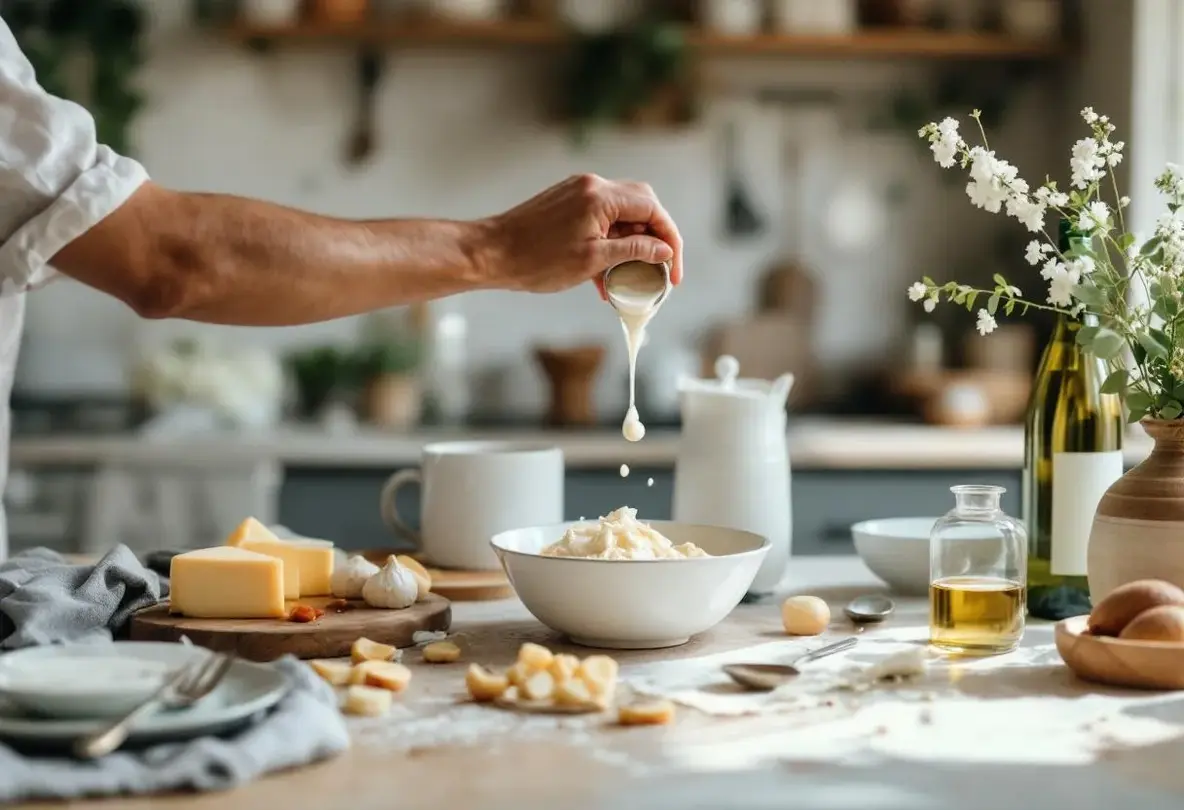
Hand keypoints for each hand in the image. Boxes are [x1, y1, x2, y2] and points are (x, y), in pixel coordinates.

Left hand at [480, 174, 683, 298]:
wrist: (490, 254)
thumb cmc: (536, 260)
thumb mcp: (593, 260)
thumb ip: (633, 250)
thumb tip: (663, 250)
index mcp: (600, 196)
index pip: (653, 209)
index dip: (670, 240)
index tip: (672, 270)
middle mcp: (592, 186)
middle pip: (642, 205)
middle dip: (656, 238)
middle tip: (660, 269)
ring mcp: (578, 192)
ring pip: (622, 214)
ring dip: (632, 243)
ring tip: (632, 277)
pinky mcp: (567, 203)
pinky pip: (601, 219)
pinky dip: (610, 242)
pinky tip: (606, 276)